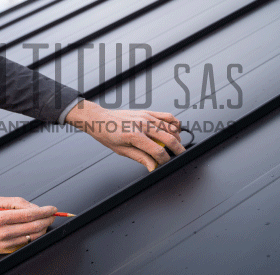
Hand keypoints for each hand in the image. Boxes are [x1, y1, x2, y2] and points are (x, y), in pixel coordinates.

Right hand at [0, 197, 56, 254]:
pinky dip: (34, 236)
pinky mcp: (7, 251)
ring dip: (43, 228)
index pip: (29, 214)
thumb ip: (16, 202)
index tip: (52, 209)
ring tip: (44, 221)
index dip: (44, 211)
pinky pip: (26, 243)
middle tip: (52, 215)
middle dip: (47, 220)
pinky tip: (34, 229)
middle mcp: (3, 232)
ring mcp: (5, 244)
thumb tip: (35, 208)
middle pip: (34, 227)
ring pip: (33, 237)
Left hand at [66, 100, 184, 171]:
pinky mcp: (147, 112)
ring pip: (171, 127)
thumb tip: (153, 167)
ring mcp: (146, 117)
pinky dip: (175, 124)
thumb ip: (140, 158)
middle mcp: (142, 124)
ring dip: (177, 138)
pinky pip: (167, 116)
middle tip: (180, 156)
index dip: (165, 160)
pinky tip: (174, 131)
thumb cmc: (107, 134)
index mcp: (134, 136)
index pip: (157, 151)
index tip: (165, 163)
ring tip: (175, 146)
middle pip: (169, 138)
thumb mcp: (122, 151)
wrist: (100, 119)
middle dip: (178, 150)